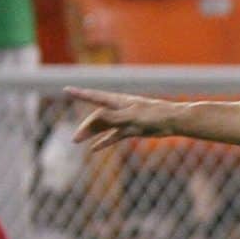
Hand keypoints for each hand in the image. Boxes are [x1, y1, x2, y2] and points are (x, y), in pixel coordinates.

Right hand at [66, 85, 187, 149]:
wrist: (173, 121)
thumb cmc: (154, 115)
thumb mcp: (131, 116)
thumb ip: (113, 117)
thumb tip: (95, 117)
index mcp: (118, 101)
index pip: (95, 96)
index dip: (80, 94)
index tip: (67, 90)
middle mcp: (119, 109)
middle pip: (97, 117)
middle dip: (85, 126)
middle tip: (75, 138)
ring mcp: (125, 119)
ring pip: (104, 127)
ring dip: (92, 134)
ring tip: (77, 141)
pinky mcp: (132, 129)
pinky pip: (114, 136)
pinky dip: (104, 141)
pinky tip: (94, 148)